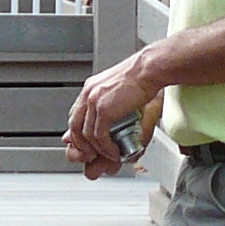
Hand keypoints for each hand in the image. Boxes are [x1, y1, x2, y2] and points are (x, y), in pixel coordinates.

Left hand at [65, 48, 162, 178]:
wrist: (149, 70)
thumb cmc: (141, 77)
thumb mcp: (118, 88)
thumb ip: (109, 101)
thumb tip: (111, 117)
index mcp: (90, 88)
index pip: (76, 115)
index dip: (79, 132)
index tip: (87, 143)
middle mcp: (88, 94)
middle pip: (75, 127)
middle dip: (83, 145)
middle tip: (93, 155)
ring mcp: (94, 101)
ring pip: (87, 135)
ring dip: (98, 150)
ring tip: (109, 155)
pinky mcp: (104, 110)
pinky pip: (100, 136)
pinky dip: (106, 148)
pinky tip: (115, 152)